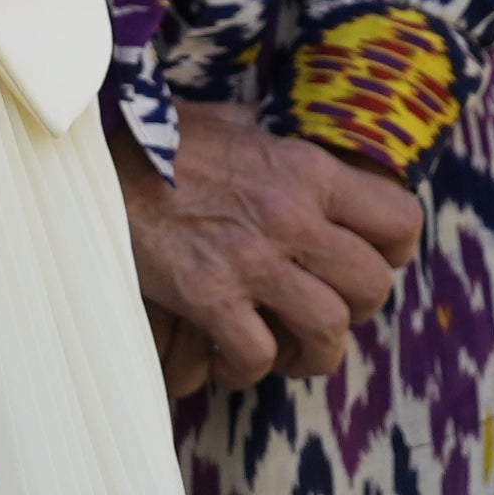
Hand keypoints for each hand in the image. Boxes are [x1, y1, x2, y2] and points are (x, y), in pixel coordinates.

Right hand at [115, 99, 427, 392]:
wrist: (93, 162)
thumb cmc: (162, 141)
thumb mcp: (236, 125)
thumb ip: (277, 144)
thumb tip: (295, 149)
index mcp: (308, 171)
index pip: (400, 221)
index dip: (396, 252)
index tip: (373, 262)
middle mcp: (292, 217)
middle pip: (373, 287)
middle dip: (358, 310)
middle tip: (327, 311)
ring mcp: (252, 261)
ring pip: (328, 330)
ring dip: (312, 352)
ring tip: (288, 350)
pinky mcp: (208, 297)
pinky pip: (258, 355)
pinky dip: (248, 369)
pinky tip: (230, 360)